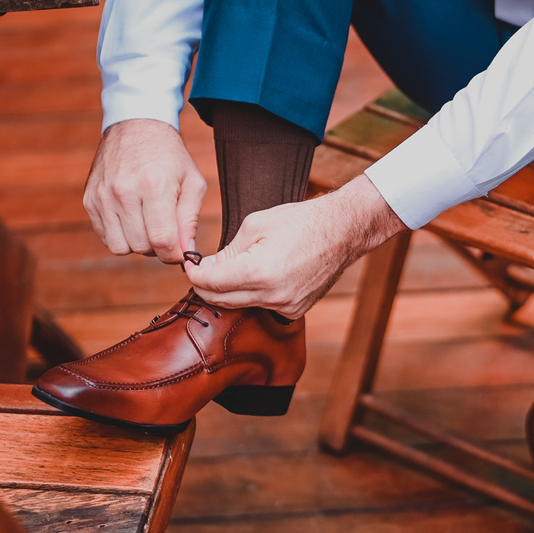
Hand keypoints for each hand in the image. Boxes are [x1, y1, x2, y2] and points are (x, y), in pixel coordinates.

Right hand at [83, 119, 207, 262]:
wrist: (136, 126)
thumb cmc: (170, 157)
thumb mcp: (192, 182)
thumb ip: (190, 220)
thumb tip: (187, 254)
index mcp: (154, 186)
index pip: (162, 240)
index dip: (174, 254)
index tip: (179, 251)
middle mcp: (124, 192)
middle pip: (142, 247)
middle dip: (157, 247)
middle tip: (164, 230)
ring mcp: (103, 196)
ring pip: (120, 247)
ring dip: (137, 243)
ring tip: (147, 224)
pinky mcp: (90, 199)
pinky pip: (105, 236)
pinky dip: (120, 234)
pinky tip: (131, 217)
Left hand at [183, 174, 406, 318]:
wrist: (342, 231)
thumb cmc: (300, 221)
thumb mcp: (255, 226)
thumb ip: (228, 251)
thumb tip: (208, 267)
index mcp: (258, 272)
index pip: (209, 283)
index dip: (194, 273)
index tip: (190, 264)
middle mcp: (271, 296)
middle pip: (221, 301)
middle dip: (207, 285)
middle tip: (203, 269)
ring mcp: (286, 306)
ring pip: (241, 305)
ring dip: (230, 291)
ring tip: (230, 269)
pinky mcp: (296, 310)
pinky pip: (263, 307)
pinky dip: (254, 295)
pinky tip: (259, 278)